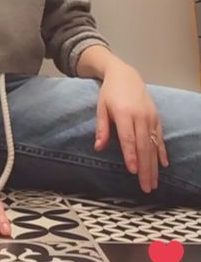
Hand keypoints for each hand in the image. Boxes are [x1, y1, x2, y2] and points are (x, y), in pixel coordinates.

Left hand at [94, 62, 168, 192]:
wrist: (126, 75)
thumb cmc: (110, 93)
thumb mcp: (101, 107)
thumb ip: (101, 128)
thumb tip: (98, 147)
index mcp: (124, 113)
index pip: (128, 139)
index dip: (131, 156)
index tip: (133, 171)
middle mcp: (140, 116)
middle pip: (143, 146)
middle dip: (145, 168)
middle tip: (146, 186)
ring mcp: (150, 117)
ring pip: (154, 145)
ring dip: (154, 165)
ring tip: (153, 182)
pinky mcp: (156, 118)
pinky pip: (160, 138)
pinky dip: (162, 152)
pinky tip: (163, 165)